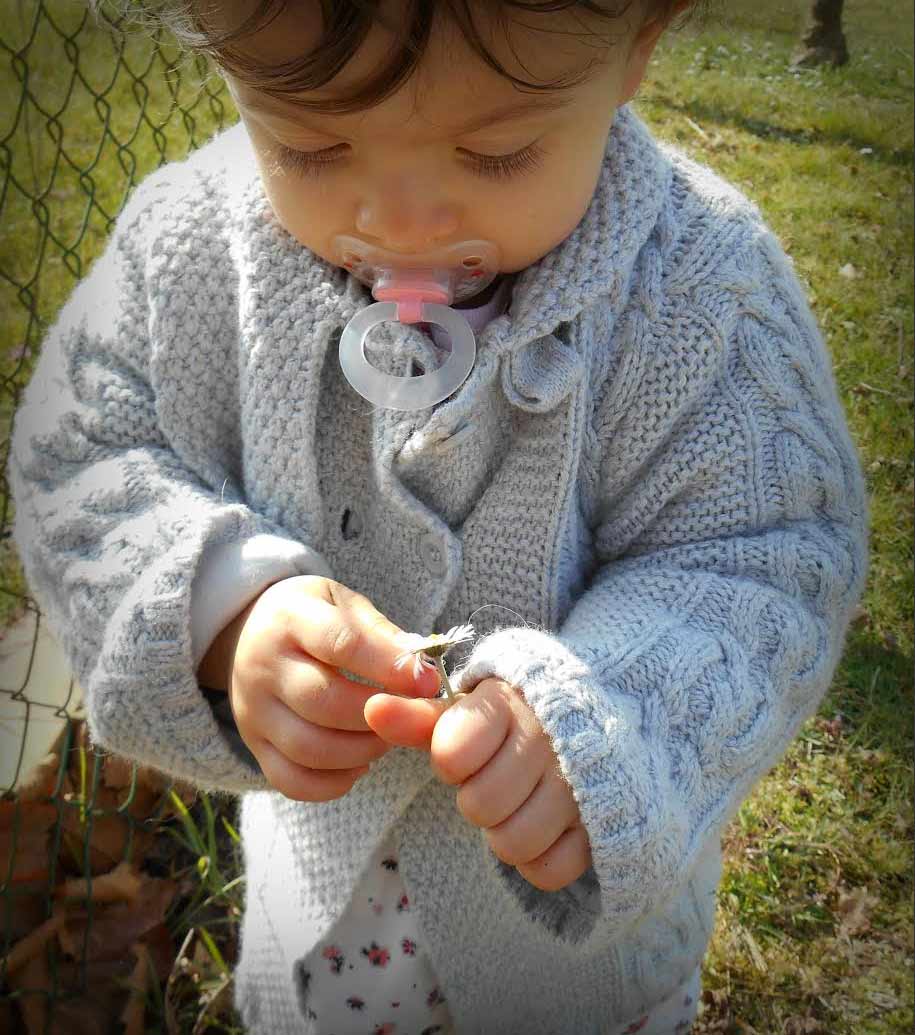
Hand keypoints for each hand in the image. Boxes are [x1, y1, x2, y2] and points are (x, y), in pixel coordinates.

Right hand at [200, 576, 439, 801]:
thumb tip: (421, 670)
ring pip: (308, 748)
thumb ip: (381, 633)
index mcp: (290, 618)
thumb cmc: (312, 616)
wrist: (247, 631)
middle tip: (409, 714)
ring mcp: (252, 710)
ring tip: (387, 737)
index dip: (389, 666)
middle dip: (379, 715)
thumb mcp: (343, 602)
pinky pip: (291, 780)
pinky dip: (333, 783)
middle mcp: (262, 665)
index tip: (427, 682)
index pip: (341, 643)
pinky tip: (360, 764)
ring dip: (361, 751)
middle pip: (323, 702)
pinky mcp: (254, 745)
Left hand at [364, 677, 591, 890]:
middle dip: (476, 800)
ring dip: (504, 832)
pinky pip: (550, 869)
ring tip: (515, 804)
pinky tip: (542, 828)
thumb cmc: (505, 723)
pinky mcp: (601, 824)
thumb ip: (416, 717)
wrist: (582, 722)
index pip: (452, 754)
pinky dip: (539, 859)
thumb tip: (371, 710)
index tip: (464, 750)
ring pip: (513, 843)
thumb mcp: (463, 712)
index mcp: (508, 704)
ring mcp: (580, 784)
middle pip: (480, 806)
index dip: (450, 760)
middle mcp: (549, 740)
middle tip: (492, 780)